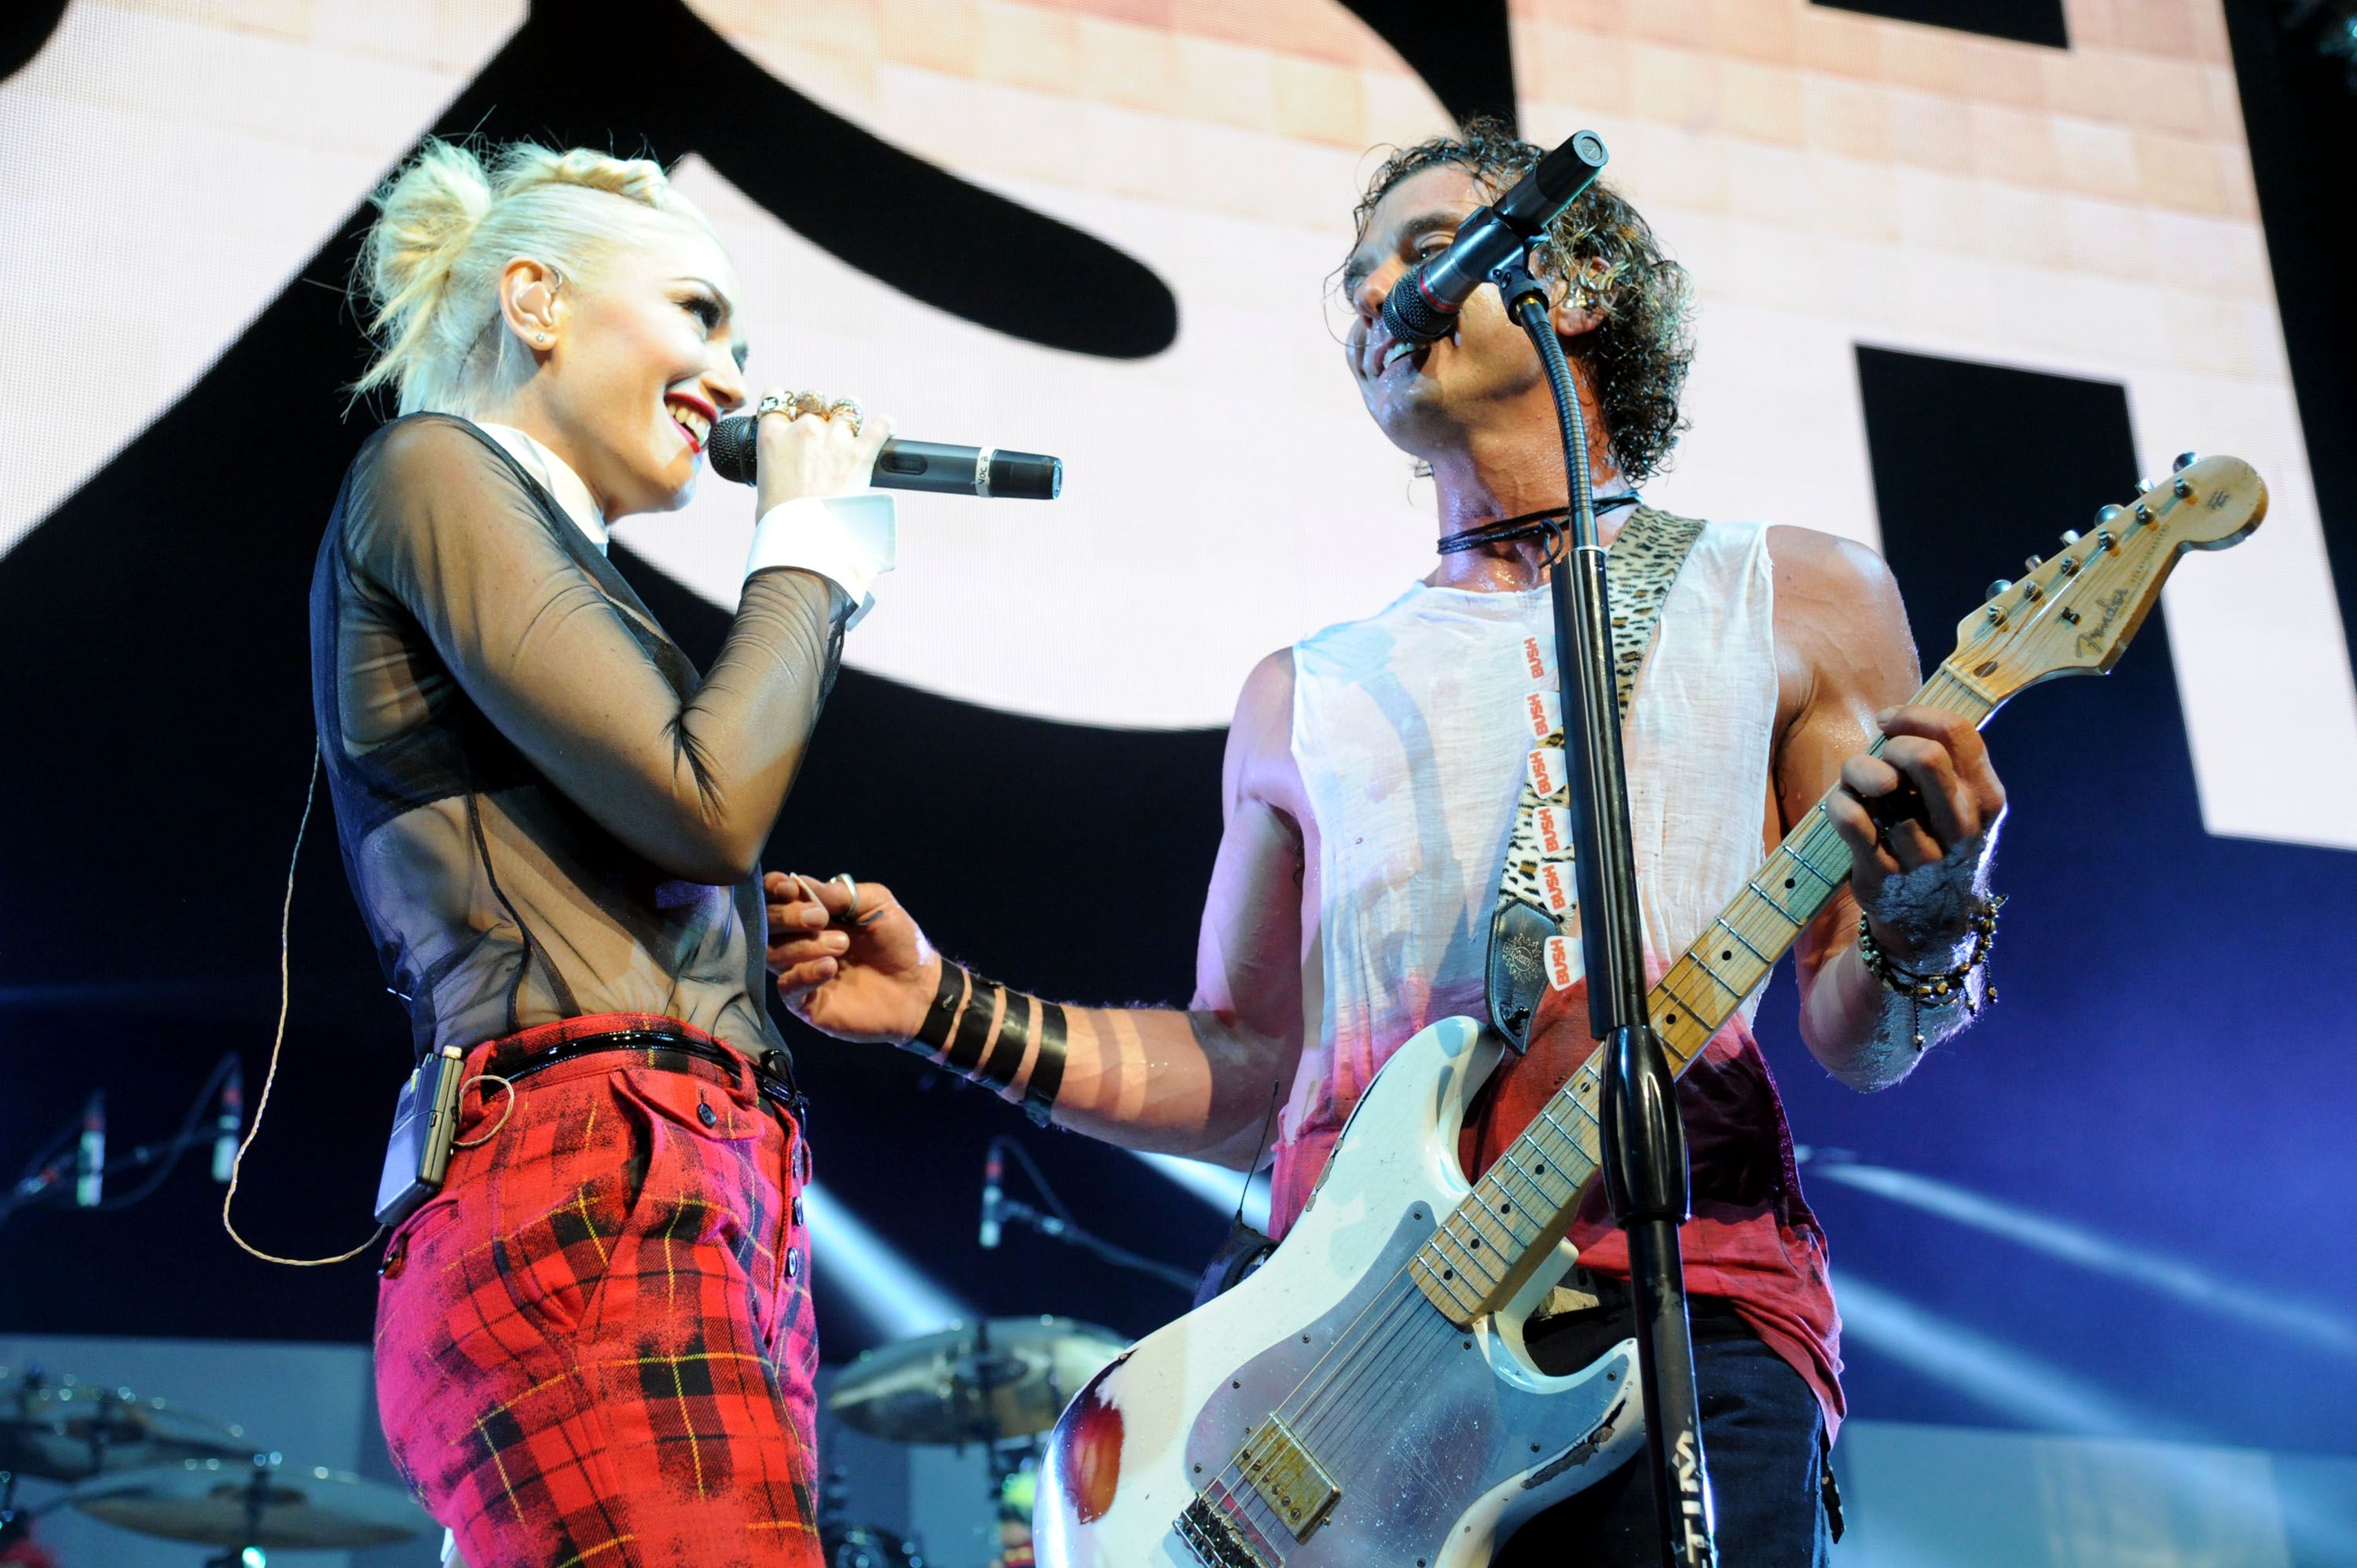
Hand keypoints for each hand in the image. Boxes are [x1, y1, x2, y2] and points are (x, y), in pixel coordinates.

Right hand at [752, 391, 894, 514]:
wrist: (805, 537)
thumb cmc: (779, 521)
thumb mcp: (764, 483)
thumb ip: (774, 463)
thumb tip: (782, 469)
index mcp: (773, 436)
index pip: (775, 397)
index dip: (786, 404)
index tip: (792, 412)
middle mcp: (804, 429)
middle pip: (813, 403)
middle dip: (819, 415)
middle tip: (822, 435)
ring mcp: (834, 439)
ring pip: (847, 407)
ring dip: (849, 417)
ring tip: (852, 428)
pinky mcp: (861, 453)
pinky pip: (880, 426)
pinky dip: (885, 425)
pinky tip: (886, 426)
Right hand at [762, 871, 937, 1042]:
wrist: (920, 988)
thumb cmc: (900, 943)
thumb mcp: (878, 904)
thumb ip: (841, 893)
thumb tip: (798, 884)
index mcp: (812, 913)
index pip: (775, 897)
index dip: (774, 888)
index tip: (789, 888)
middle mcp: (800, 941)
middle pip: (767, 924)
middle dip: (787, 916)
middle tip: (820, 919)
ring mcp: (801, 972)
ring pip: (773, 954)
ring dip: (804, 945)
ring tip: (841, 945)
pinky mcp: (807, 1003)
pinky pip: (787, 988)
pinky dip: (803, 974)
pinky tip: (829, 967)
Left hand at [1825, 705, 2006, 960]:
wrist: (1932, 921)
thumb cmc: (1937, 840)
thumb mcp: (1958, 803)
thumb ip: (1942, 760)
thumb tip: (1895, 718)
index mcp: (1985, 801)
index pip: (1957, 734)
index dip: (1915, 715)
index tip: (1890, 721)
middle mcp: (1961, 828)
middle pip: (1924, 757)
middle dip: (1894, 746)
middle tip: (1884, 758)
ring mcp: (1923, 856)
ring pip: (1880, 786)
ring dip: (1859, 776)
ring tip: (1866, 792)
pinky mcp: (1883, 875)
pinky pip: (1851, 820)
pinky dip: (1840, 803)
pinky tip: (1846, 806)